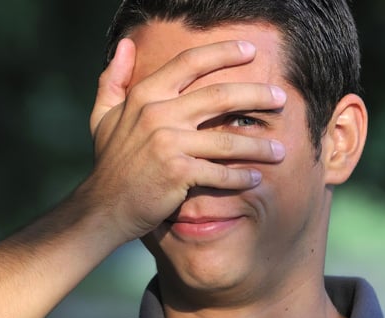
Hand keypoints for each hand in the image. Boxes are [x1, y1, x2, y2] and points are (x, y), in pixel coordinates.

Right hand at [83, 38, 286, 242]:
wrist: (103, 206)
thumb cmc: (109, 162)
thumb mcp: (103, 116)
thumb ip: (114, 78)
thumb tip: (127, 44)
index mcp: (144, 95)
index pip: (189, 62)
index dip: (223, 52)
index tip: (250, 50)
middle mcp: (156, 113)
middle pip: (219, 96)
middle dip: (257, 95)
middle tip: (281, 97)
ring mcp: (167, 143)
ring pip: (227, 139)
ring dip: (258, 145)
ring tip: (279, 150)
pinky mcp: (177, 172)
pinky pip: (220, 172)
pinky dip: (240, 177)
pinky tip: (255, 178)